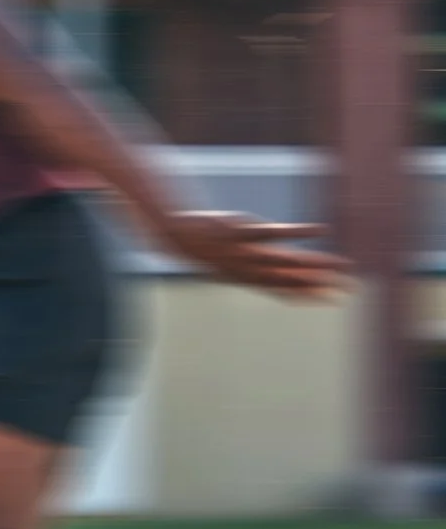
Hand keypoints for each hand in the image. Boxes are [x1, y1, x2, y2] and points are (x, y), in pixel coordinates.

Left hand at [157, 211, 349, 300]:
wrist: (183, 237)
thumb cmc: (218, 250)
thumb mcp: (246, 263)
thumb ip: (276, 267)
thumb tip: (302, 272)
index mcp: (253, 279)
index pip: (285, 292)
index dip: (309, 296)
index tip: (335, 298)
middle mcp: (252, 270)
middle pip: (290, 280)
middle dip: (319, 284)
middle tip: (346, 287)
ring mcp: (247, 252)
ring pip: (284, 261)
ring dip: (313, 264)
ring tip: (339, 263)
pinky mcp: (244, 232)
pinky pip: (274, 233)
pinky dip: (299, 232)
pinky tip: (321, 230)